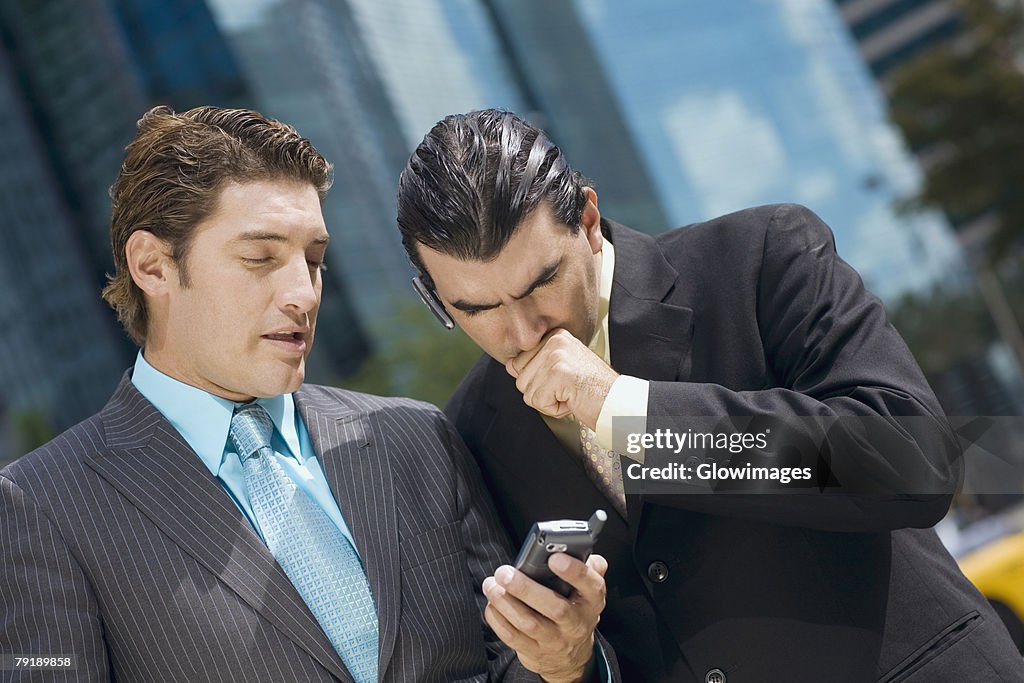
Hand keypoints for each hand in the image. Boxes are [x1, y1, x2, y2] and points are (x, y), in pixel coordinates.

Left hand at [483, 554, 607, 682]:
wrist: (571, 653)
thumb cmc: (575, 608)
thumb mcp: (587, 588)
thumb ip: (587, 565)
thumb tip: (577, 547)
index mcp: (592, 601)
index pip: (590, 585)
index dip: (574, 571)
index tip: (554, 558)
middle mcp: (576, 623)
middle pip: (555, 608)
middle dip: (525, 589)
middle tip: (505, 573)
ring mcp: (555, 640)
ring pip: (529, 623)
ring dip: (505, 602)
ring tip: (491, 584)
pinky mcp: (535, 651)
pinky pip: (513, 637)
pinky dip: (498, 619)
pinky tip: (492, 603)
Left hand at [507, 329, 618, 429]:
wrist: (618, 402)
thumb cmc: (594, 389)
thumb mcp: (563, 368)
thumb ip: (536, 364)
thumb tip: (509, 365)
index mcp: (556, 336)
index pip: (520, 362)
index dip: (540, 381)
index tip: (564, 381)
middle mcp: (554, 341)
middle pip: (521, 379)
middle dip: (542, 393)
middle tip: (568, 389)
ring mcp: (555, 356)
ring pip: (527, 392)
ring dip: (549, 402)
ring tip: (571, 394)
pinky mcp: (558, 373)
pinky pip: (538, 402)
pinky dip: (555, 410)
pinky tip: (573, 400)